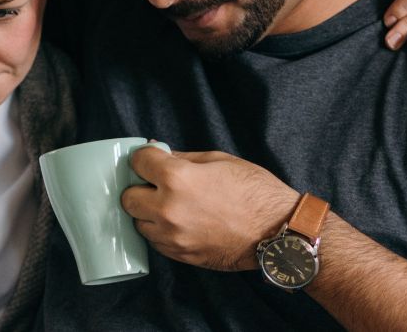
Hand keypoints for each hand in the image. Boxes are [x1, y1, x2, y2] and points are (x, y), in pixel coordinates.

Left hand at [122, 147, 299, 271]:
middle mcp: (167, 209)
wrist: (277, 232)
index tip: (153, 159)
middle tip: (158, 185)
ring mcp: (172, 236)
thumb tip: (159, 151)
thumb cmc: (254, 191)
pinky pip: (155, 241)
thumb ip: (183, 156)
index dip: (146, 158)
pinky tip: (181, 222)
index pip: (138, 162)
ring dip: (149, 212)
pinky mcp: (180, 255)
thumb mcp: (219, 160)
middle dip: (141, 188)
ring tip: (172, 206)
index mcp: (177, 178)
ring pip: (139, 223)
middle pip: (128, 197)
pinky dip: (161, 231)